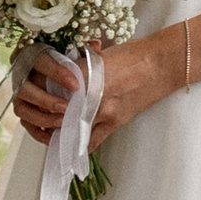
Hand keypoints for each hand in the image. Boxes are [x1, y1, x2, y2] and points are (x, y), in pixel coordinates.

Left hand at [10, 34, 181, 145]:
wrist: (162, 62)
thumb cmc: (134, 54)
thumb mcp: (101, 55)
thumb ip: (80, 67)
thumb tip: (64, 79)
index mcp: (85, 71)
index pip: (53, 87)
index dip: (42, 94)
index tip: (38, 96)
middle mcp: (91, 92)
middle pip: (59, 109)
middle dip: (47, 114)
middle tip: (40, 117)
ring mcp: (104, 109)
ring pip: (72, 126)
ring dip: (60, 130)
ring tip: (52, 131)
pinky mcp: (116, 120)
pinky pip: (92, 139)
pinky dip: (80, 144)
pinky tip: (73, 145)